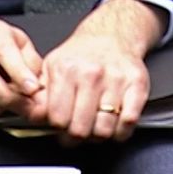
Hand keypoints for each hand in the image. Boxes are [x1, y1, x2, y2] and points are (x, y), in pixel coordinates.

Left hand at [37, 0, 165, 141]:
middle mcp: (91, 75)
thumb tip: (35, 117)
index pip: (58, 119)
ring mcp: (116, 80)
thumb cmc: (81, 56)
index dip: (58, 130)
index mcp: (65, 71)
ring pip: (105, 130)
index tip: (62, 130)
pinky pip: (129, 122)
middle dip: (78, 137)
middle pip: (81, 128)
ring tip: (96, 128)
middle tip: (78, 133)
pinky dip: (122, 132)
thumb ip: (41, 93)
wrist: (111, 36)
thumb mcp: (52, 67)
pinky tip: (115, 127)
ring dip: (100, 136)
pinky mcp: (137, 85)